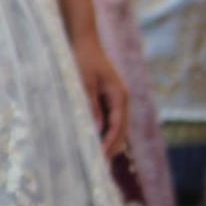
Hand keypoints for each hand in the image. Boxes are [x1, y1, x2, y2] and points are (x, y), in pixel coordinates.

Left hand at [71, 28, 129, 156]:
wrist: (84, 42)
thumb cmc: (83, 60)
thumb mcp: (85, 83)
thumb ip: (91, 105)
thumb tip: (97, 128)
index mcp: (120, 96)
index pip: (118, 125)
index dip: (110, 142)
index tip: (101, 156)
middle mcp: (121, 99)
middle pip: (121, 128)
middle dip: (112, 146)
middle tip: (100, 164)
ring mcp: (116, 98)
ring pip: (116, 125)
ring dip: (109, 140)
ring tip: (98, 157)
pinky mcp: (108, 97)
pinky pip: (109, 118)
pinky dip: (104, 130)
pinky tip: (94, 139)